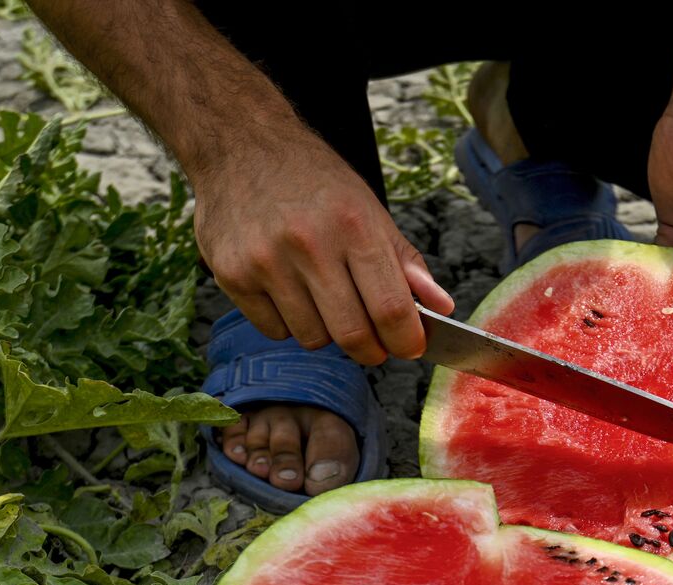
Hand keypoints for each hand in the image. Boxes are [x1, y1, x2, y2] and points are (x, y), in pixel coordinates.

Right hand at [191, 124, 453, 364]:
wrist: (241, 146)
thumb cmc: (313, 181)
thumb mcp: (369, 210)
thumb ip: (405, 262)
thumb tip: (441, 307)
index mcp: (353, 226)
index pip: (391, 309)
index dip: (406, 340)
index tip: (409, 346)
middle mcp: (309, 245)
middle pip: (352, 335)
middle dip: (371, 350)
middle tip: (374, 342)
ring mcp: (266, 262)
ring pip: (312, 338)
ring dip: (327, 333)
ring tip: (325, 301)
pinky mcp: (232, 275)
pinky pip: (275, 331)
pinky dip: (289, 324)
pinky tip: (290, 293)